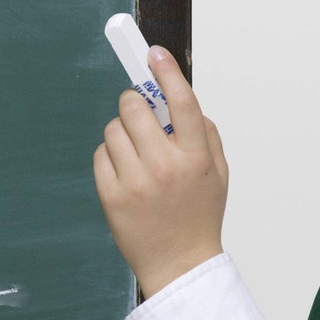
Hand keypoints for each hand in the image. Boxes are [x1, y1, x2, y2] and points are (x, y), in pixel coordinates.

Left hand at [93, 46, 228, 297]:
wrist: (180, 265)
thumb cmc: (199, 215)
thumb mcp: (218, 173)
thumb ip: (204, 133)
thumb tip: (179, 97)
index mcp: (195, 157)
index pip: (181, 102)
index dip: (166, 72)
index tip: (154, 53)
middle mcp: (164, 166)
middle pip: (134, 106)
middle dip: (134, 102)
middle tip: (139, 112)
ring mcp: (135, 182)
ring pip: (113, 128)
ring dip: (122, 131)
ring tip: (136, 152)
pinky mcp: (111, 196)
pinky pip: (101, 154)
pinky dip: (110, 155)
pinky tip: (125, 171)